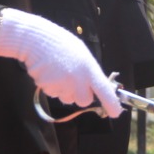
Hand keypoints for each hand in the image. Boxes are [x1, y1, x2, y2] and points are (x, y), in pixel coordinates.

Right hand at [0, 9, 121, 117]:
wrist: (38, 40)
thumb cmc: (64, 46)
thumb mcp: (84, 57)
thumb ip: (90, 74)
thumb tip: (96, 89)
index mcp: (89, 69)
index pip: (104, 90)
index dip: (111, 103)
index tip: (115, 113)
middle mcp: (77, 80)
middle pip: (84, 101)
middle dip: (81, 95)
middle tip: (75, 81)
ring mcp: (62, 85)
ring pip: (67, 99)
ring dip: (65, 91)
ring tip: (60, 72)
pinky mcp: (47, 88)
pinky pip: (54, 94)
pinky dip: (53, 87)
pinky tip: (50, 73)